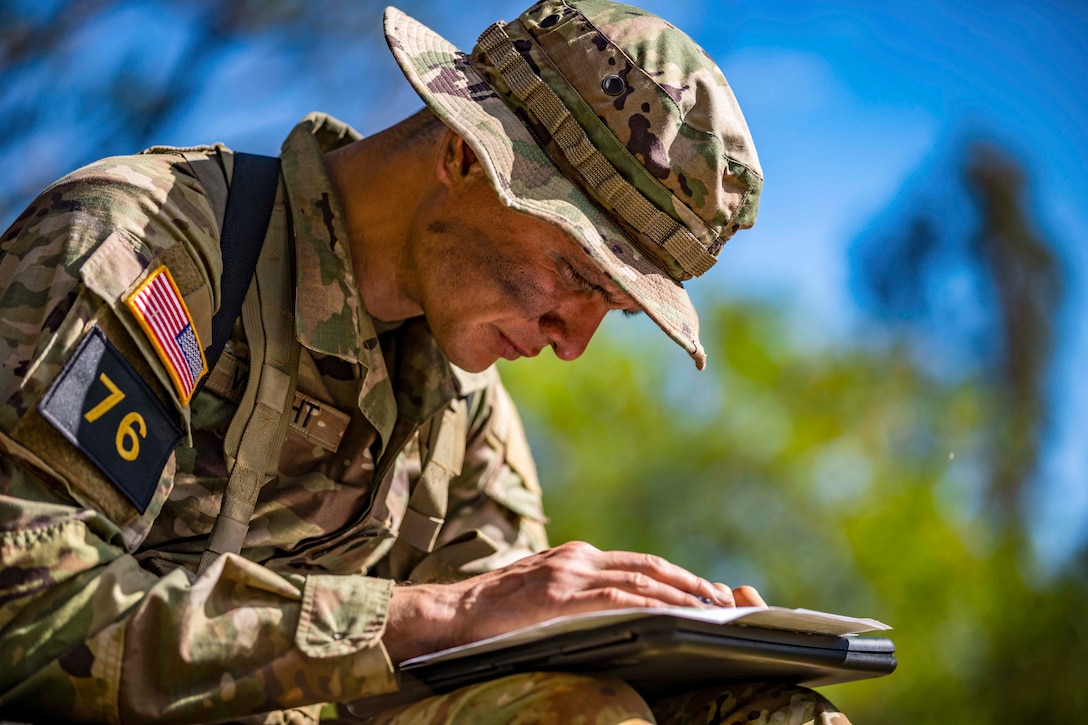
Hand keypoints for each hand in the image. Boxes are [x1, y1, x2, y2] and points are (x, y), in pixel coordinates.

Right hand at [383, 541, 765, 662]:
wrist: (450, 614)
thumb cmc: (492, 614)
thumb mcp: (540, 594)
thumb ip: (574, 597)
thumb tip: (610, 617)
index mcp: (575, 558)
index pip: (639, 565)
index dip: (676, 577)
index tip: (705, 592)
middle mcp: (578, 558)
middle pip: (649, 567)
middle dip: (690, 584)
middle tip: (722, 601)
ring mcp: (570, 574)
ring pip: (640, 579)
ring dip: (680, 594)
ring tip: (710, 610)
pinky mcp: (560, 595)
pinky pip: (617, 599)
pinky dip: (651, 605)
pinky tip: (672, 616)